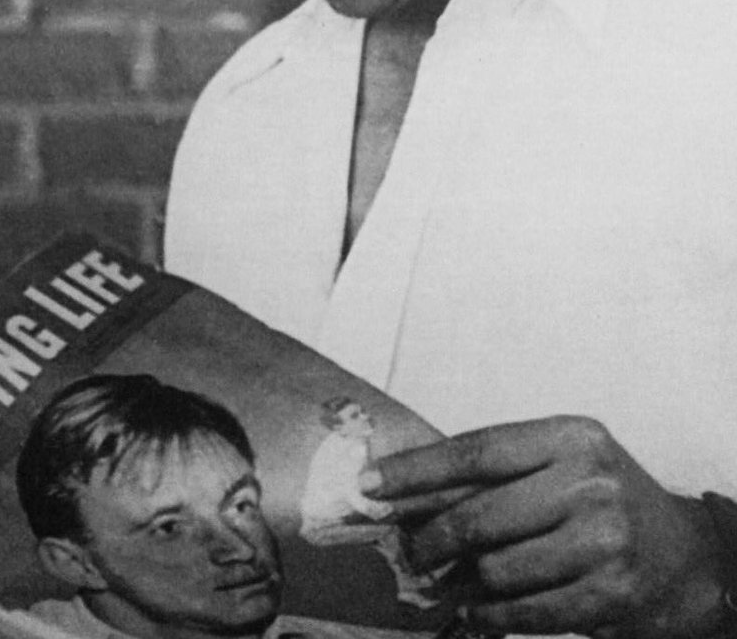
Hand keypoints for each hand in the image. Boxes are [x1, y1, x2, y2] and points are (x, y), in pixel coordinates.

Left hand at [360, 416, 727, 637]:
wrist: (684, 555)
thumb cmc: (602, 499)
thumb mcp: (560, 464)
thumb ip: (496, 473)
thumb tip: (408, 493)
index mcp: (570, 436)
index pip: (476, 451)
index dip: (416, 470)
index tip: (370, 484)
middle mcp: (589, 481)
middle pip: (480, 514)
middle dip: (430, 538)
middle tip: (409, 552)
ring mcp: (604, 538)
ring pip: (497, 568)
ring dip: (461, 584)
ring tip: (448, 584)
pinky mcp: (612, 593)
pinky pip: (526, 611)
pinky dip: (489, 617)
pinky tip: (473, 614)